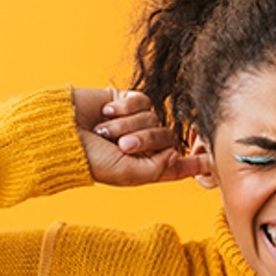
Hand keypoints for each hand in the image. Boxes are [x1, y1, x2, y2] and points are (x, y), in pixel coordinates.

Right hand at [72, 87, 208, 186]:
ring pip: (155, 117)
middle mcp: (144, 144)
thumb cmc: (90, 159)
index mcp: (146, 166)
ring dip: (130, 124)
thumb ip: (158, 169)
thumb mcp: (128, 174)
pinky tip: (108, 113)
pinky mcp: (127, 101)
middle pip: (168, 137)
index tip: (213, 162)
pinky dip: (125, 108)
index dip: (196, 163)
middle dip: (146, 139)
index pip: (178, 164)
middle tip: (121, 144)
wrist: (62, 133)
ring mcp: (136, 122)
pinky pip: (143, 101)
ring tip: (106, 130)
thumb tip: (177, 154)